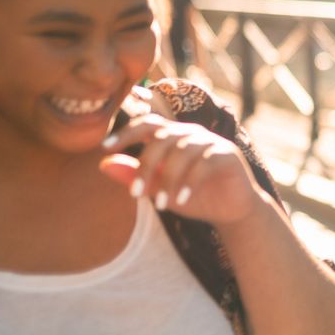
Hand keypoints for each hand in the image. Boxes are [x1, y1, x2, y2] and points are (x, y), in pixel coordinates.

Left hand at [98, 114, 266, 226]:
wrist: (230, 210)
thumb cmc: (194, 197)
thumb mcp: (159, 190)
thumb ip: (135, 177)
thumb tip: (103, 164)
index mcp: (173, 137)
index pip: (147, 124)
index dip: (126, 132)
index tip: (104, 147)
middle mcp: (191, 134)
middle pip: (162, 137)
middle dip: (145, 165)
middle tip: (136, 194)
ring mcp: (211, 142)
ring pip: (181, 150)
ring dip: (168, 179)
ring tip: (162, 205)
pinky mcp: (227, 155)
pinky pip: (204, 162)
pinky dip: (190, 182)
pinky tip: (182, 199)